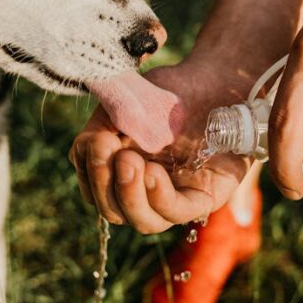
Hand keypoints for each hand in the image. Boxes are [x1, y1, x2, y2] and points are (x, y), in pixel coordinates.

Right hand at [69, 57, 255, 233]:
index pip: (95, 190)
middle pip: (114, 211)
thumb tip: (86, 147)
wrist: (215, 80)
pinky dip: (159, 197)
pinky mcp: (204, 196)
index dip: (89, 172)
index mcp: (122, 171)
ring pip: (144, 221)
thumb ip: (102, 124)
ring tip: (130, 162)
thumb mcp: (127, 102)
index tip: (94, 140)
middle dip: (104, 183)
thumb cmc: (169, 92)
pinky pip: (178, 213)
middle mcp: (146, 190)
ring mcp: (175, 196)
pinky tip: (152, 173)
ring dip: (129, 195)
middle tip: (107, 148)